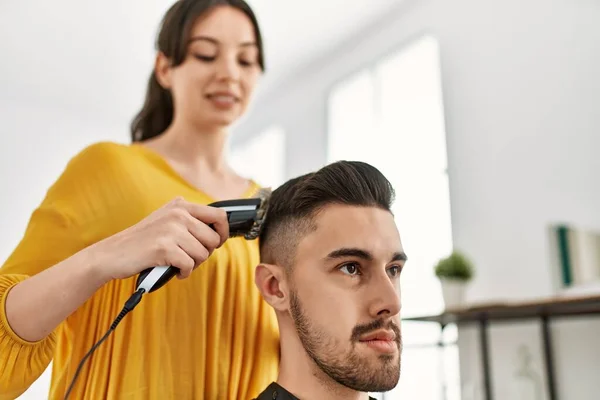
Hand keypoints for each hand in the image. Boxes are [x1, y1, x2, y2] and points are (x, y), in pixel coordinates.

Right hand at [88, 197, 228, 282]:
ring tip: (178, 262)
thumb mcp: (166, 221)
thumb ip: (190, 221)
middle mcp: (178, 213)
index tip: (216, 243)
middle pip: (213, 239)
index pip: (219, 215)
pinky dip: (184, 273)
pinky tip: (174, 270)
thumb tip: (220, 233)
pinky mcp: (164, 247)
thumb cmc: (142, 242)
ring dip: (193, 264)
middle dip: (205, 253)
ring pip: (203, 254)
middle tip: (189, 257)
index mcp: (180, 205)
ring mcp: (171, 229)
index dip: (222, 233)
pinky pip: (189, 265)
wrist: (111, 254)